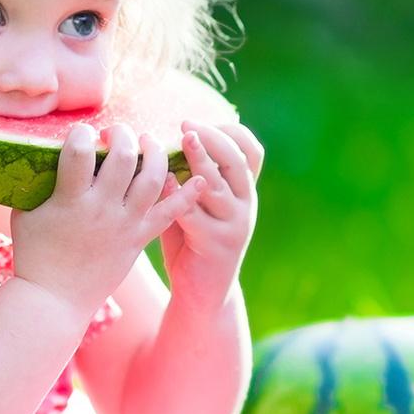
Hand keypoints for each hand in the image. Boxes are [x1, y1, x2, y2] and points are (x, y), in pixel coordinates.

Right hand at [11, 123, 195, 317]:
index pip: (79, 151)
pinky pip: (170, 214)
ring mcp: (125, 225)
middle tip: (116, 133)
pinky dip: (187, 195)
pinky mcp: (139, 240)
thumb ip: (37, 183)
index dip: (81, 133)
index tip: (81, 134)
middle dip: (122, 134)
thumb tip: (41, 152)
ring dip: (155, 153)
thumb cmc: (35, 255)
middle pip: (124, 158)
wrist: (55, 301)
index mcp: (69, 200)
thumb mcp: (26, 214)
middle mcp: (101, 209)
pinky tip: (200, 178)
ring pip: (152, 179)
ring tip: (148, 142)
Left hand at [159, 121, 261, 302]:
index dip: (230, 131)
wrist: (204, 292)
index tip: (202, 122)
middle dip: (212, 138)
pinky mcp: (216, 244)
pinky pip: (195, 214)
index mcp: (243, 191)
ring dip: (201, 160)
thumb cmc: (194, 240)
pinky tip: (163, 181)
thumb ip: (191, 176)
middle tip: (186, 125)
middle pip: (237, 161)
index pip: (251, 151)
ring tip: (183, 141)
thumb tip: (162, 139)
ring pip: (218, 185)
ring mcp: (234, 225)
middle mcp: (245, 204)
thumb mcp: (200, 204)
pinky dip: (179, 194)